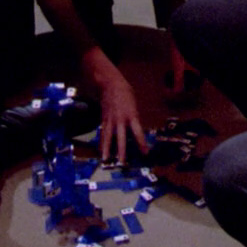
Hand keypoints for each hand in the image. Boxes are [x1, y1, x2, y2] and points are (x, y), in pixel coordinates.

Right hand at [83, 49, 147, 163]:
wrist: (110, 84)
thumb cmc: (126, 93)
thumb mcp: (134, 104)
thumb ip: (135, 118)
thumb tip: (136, 131)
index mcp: (131, 115)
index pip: (138, 131)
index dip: (141, 143)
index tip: (145, 153)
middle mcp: (120, 119)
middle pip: (121, 138)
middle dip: (121, 151)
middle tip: (122, 163)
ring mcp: (110, 120)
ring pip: (108, 137)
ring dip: (107, 150)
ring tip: (106, 160)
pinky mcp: (104, 120)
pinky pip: (103, 133)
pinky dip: (102, 143)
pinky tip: (101, 151)